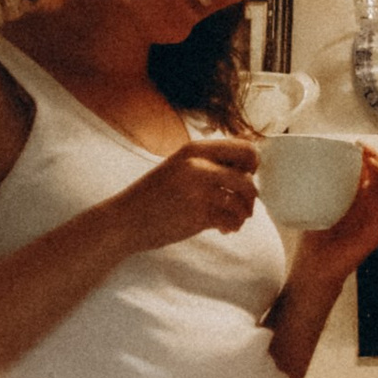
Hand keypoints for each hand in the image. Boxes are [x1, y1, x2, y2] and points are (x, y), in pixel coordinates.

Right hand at [129, 137, 260, 246]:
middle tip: (243, 204)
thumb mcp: (178, 165)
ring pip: (243, 200)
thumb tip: (248, 156)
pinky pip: (232, 219)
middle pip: (248, 176)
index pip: (244, 148)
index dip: (252, 165)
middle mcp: (199, 166)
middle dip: (251, 194)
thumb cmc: (153, 195)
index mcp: (195, 149)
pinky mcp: (198, 215)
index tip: (245, 177)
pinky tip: (223, 229)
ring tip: (234, 220)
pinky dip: (233, 226)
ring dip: (244, 213)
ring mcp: (199, 190)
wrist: (125, 220)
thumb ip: (208, 161)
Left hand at [293, 148, 377, 279]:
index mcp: (364, 199)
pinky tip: (371, 186)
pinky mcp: (376, 234)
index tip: (357, 144)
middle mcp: (374, 209)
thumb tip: (303, 160)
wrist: (314, 268)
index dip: (373, 156)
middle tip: (363, 150)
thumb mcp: (317, 204)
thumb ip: (319, 186)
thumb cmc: (315, 237)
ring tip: (370, 162)